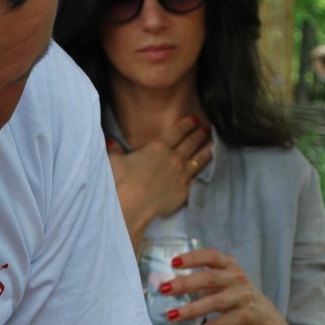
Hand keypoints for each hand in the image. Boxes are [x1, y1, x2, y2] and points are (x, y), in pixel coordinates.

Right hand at [108, 116, 213, 239]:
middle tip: (207, 128)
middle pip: (191, 143)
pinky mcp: (184, 191)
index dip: (187, 124)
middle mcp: (173, 158)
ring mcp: (181, 174)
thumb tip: (111, 142)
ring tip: (214, 143)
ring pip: (200, 158)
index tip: (194, 119)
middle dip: (200, 134)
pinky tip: (210, 166)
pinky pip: (199, 177)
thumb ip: (115, 150)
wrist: (131, 206)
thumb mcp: (114, 161)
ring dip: (207, 149)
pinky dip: (206, 168)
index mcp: (158, 147)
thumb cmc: (120, 182)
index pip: (177, 131)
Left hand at [159, 247, 283, 324]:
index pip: (211, 256)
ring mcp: (242, 298)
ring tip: (170, 315)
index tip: (174, 262)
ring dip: (190, 309)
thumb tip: (167, 285)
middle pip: (209, 278)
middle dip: (185, 283)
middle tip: (163, 289)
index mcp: (230, 266)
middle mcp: (237, 279)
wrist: (265, 317)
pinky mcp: (244, 317)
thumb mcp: (223, 282)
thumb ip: (201, 280)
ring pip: (214, 303)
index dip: (193, 258)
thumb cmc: (235, 295)